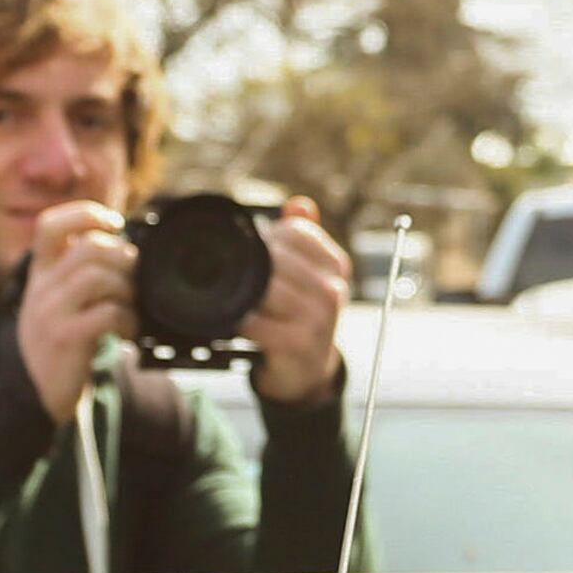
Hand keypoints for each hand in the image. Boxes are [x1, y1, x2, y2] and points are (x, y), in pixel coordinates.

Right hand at [17, 202, 137, 409]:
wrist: (33, 396)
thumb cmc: (57, 345)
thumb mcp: (58, 304)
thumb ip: (78, 276)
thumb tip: (125, 250)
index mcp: (39, 274)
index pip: (50, 225)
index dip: (85, 215)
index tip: (114, 224)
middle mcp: (40, 288)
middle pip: (87, 248)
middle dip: (123, 257)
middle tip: (134, 277)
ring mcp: (51, 313)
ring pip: (98, 277)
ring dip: (127, 289)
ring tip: (131, 307)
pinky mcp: (66, 338)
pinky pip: (107, 313)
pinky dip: (128, 319)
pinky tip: (128, 330)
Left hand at [243, 199, 351, 405]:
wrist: (306, 368)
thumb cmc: (299, 314)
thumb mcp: (307, 274)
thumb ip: (303, 237)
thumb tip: (299, 204)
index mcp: (336, 265)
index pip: (296, 230)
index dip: (268, 235)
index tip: (257, 249)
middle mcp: (333, 289)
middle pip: (278, 257)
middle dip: (252, 263)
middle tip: (236, 274)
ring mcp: (321, 318)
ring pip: (268, 288)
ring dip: (245, 292)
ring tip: (236, 297)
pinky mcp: (301, 344)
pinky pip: (260, 323)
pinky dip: (244, 322)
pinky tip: (240, 322)